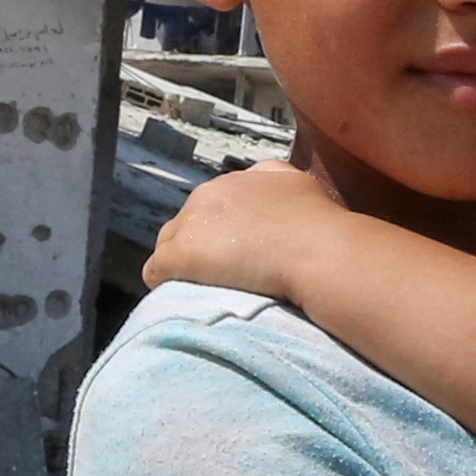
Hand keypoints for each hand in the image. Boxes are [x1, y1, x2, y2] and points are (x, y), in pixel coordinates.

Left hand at [145, 160, 346, 299]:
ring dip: (182, 265)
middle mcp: (209, 194)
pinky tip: (180, 296)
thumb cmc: (318, 226)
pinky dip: (166, 283)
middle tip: (222, 273)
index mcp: (236, 181)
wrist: (316, 250)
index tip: (237, 251)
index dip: (222, 231)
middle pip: (188, 224)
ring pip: (168, 245)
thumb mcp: (298, 184)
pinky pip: (156, 270)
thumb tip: (268, 182)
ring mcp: (191, 224)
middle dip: (201, 246)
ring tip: (201, 287)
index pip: (211, 206)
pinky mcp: (180, 254)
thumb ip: (275, 180)